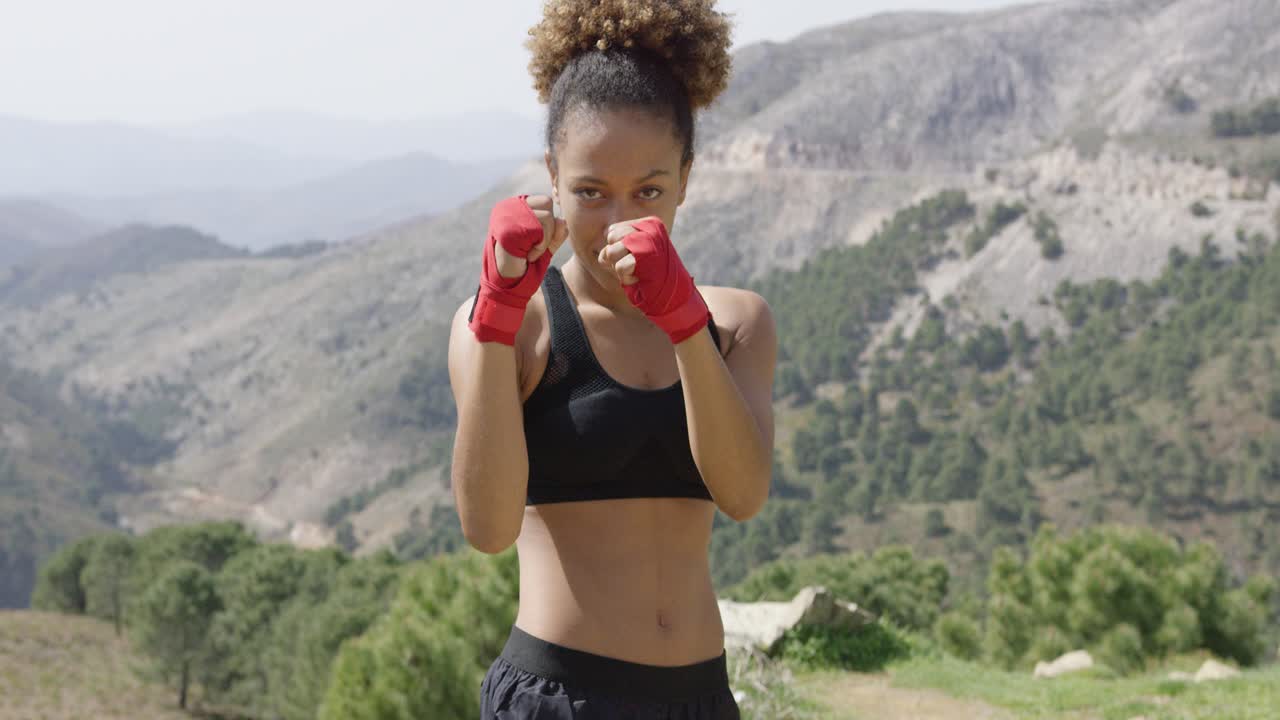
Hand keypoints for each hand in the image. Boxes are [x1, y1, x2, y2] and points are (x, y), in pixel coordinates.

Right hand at [468, 194, 567, 344]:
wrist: (508, 285)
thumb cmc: (524, 266)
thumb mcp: (544, 246)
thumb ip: (555, 233)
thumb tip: (562, 221)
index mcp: (514, 207)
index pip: (544, 202)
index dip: (548, 224)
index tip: (535, 242)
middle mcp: (508, 207)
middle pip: (547, 203)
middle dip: (548, 230)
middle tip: (533, 248)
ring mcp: (507, 216)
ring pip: (547, 216)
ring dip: (544, 240)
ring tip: (529, 252)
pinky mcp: (509, 227)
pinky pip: (541, 229)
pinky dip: (540, 247)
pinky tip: (526, 255)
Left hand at [597, 216, 709, 344]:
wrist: (674, 298)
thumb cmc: (650, 279)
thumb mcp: (631, 256)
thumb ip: (615, 246)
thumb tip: (604, 253)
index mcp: (650, 223)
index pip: (613, 230)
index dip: (616, 249)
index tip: (635, 259)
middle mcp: (651, 228)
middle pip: (611, 238)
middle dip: (616, 258)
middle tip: (636, 267)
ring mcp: (650, 240)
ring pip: (612, 251)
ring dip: (620, 269)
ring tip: (638, 273)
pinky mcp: (647, 257)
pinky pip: (619, 267)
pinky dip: (626, 279)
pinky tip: (641, 280)